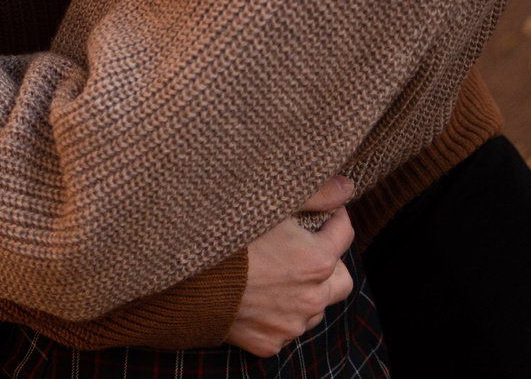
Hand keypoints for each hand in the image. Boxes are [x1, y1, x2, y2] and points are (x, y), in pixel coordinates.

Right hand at [224, 176, 356, 356]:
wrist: (183, 277)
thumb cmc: (225, 234)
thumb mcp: (271, 204)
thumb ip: (316, 194)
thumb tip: (347, 187)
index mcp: (316, 260)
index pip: (345, 233)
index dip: (334, 217)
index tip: (322, 212)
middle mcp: (311, 298)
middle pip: (341, 280)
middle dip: (330, 262)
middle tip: (306, 247)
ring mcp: (290, 325)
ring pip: (315, 308)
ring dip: (306, 292)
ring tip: (279, 273)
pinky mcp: (268, 343)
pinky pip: (286, 329)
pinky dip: (280, 314)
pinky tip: (258, 295)